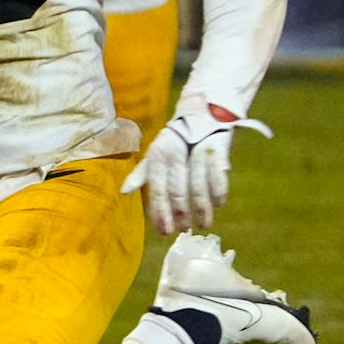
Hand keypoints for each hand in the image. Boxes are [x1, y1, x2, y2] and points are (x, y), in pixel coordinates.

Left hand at [122, 97, 272, 234]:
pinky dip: (219, 192)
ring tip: (203, 224)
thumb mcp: (155, 154)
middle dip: (180, 214)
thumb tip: (124, 191)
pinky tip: (219, 205)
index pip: (156, 190)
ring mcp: (196, 153)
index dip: (160, 212)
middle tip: (183, 230)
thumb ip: (141, 174)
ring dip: (201, 209)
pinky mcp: (216, 150)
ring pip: (198, 187)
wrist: (202, 112)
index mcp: (157, 158)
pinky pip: (217, 176)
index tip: (164, 230)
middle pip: (177, 192)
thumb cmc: (175, 140)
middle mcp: (174, 156)